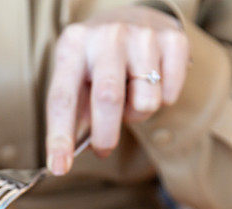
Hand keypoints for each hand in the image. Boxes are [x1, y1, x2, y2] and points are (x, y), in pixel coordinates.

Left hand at [46, 6, 188, 173]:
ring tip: (130, 98)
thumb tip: (68, 157)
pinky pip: (170, 93)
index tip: (59, 167)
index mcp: (73, 46)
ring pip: (145, 101)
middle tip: (103, 148)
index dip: (59, 137)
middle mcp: (106, 36)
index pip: (63, 98)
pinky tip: (153, 83)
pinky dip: (163, 99)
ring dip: (137, 114)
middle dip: (105, 135)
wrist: (133, 18)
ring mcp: (141, 35)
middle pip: (107, 98)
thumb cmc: (98, 62)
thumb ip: (75, 116)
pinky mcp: (173, 39)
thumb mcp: (77, 80)